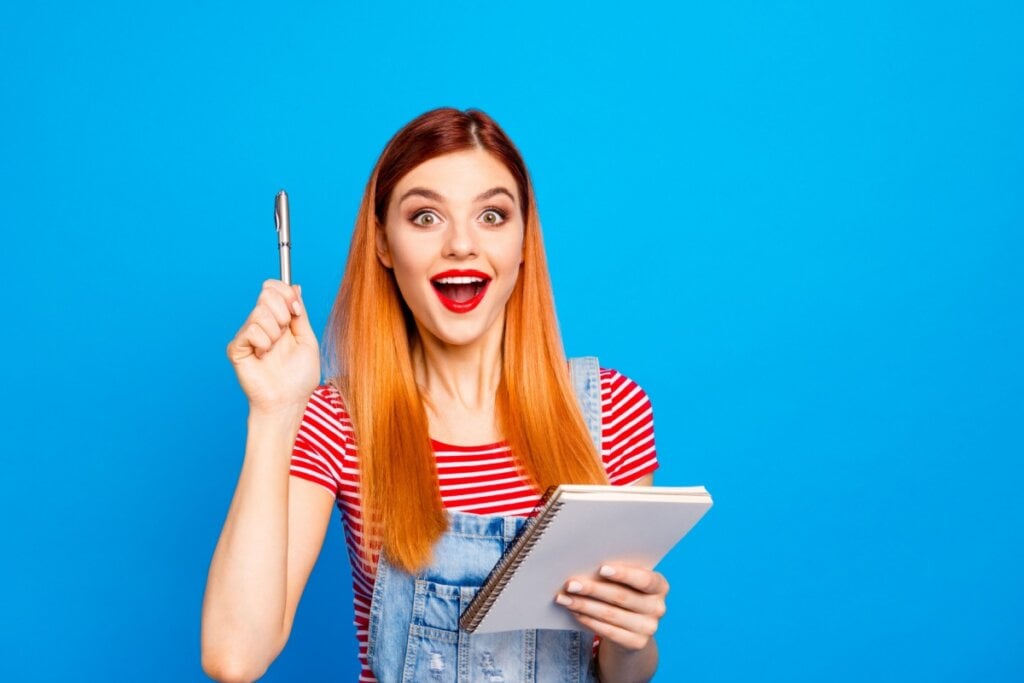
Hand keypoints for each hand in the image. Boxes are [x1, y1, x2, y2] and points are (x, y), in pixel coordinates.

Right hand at [226, 279, 320, 412]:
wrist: (288, 401)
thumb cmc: (299, 377)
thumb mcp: (307, 339)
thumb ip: (300, 313)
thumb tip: (295, 287)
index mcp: (278, 320)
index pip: (273, 289)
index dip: (285, 292)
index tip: (296, 310)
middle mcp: (261, 324)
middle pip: (266, 294)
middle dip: (283, 312)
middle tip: (285, 334)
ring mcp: (248, 335)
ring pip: (260, 312)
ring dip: (275, 333)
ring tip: (274, 350)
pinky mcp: (237, 347)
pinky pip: (251, 330)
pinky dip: (264, 343)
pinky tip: (263, 356)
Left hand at [554, 563, 668, 650]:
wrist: (633, 628)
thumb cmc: (625, 593)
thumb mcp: (627, 582)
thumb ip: (615, 574)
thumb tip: (585, 566)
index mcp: (660, 586)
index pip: (644, 580)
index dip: (623, 574)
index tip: (601, 569)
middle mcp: (658, 607)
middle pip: (622, 597)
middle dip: (593, 589)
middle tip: (570, 584)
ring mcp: (649, 628)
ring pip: (611, 614)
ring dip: (584, 605)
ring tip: (565, 598)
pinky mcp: (636, 643)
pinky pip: (609, 631)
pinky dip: (589, 620)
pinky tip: (575, 612)